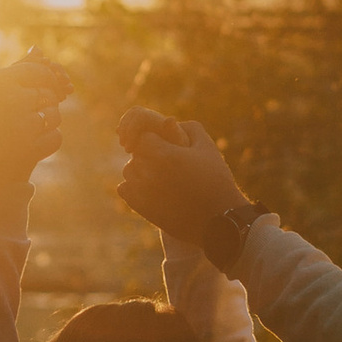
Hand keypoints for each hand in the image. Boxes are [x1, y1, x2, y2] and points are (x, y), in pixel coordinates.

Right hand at [0, 53, 69, 194]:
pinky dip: (48, 140)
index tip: (43, 89)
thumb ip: (11, 74)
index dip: (45, 80)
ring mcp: (22, 124)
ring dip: (45, 122)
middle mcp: (11, 98)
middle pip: (47, 94)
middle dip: (42, 104)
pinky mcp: (28, 149)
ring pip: (53, 115)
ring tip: (28, 129)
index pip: (38, 72)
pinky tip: (35, 142)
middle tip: (28, 115)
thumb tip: (38, 50)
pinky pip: (54, 137)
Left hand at [116, 113, 246, 244]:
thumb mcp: (208, 149)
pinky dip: (133, 187)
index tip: (167, 148)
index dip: (156, 141)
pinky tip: (149, 188)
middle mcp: (150, 172)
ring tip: (159, 176)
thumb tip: (171, 121)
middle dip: (149, 155)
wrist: (217, 220)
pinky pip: (124, 189)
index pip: (144, 138)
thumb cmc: (216, 181)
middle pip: (136, 154)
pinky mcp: (141, 208)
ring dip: (140, 170)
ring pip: (129, 171)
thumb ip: (190, 129)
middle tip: (166, 163)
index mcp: (165, 154)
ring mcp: (143, 191)